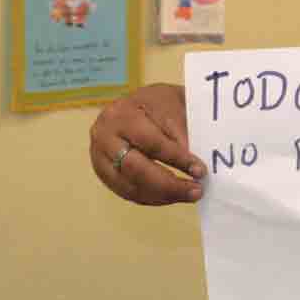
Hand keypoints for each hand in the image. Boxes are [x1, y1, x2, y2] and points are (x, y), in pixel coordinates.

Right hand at [89, 83, 205, 204]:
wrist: (142, 102)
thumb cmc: (162, 103)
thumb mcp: (176, 105)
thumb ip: (184, 132)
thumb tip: (193, 167)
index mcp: (123, 113)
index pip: (151, 142)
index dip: (177, 159)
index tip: (200, 171)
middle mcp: (105, 135)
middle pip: (135, 167)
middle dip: (168, 184)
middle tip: (196, 191)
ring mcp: (100, 155)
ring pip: (130, 185)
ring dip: (162, 195)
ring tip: (188, 194)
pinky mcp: (103, 172)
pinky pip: (126, 192)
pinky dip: (152, 197)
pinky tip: (171, 196)